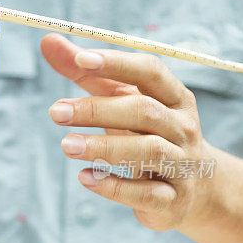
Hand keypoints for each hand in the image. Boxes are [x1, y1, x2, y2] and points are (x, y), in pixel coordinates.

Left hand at [41, 33, 217, 232]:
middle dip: (97, 110)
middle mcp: (183, 128)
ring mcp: (182, 165)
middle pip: (144, 111)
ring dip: (104, 147)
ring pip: (148, 151)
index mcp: (174, 97)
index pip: (149, 72)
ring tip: (67, 145)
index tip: (80, 60)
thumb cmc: (147, 134)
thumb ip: (88, 74)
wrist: (193, 190)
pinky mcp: (173, 200)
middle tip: (56, 112)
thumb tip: (49, 41)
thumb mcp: (122, 102)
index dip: (116, 63)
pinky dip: (114, 186)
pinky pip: (146, 193)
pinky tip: (85, 177)